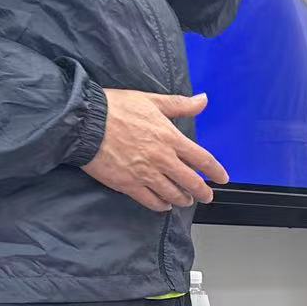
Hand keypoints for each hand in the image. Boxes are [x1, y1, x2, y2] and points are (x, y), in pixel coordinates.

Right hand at [83, 89, 228, 211]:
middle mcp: (162, 159)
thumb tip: (203, 100)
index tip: (223, 179)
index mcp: (170, 138)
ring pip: (173, 195)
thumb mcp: (150, 100)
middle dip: (203, 192)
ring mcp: (146, 174)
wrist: (83, 122)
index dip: (216, 171)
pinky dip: (161, 205)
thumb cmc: (115, 108)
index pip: (203, 159)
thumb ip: (179, 104)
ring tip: (185, 200)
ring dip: (183, 200)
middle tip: (206, 196)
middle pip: (192, 182)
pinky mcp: (129, 185)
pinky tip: (164, 205)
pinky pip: (151, 201)